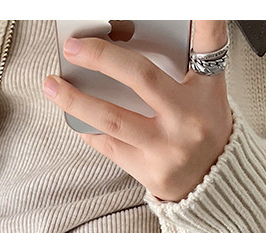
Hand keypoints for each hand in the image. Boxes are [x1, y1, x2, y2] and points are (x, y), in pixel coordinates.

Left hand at [42, 21, 232, 202]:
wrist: (213, 183)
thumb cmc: (204, 129)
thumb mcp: (207, 92)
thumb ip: (186, 61)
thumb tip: (136, 35)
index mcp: (207, 91)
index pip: (208, 45)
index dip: (205, 19)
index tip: (196, 5)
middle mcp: (189, 120)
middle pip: (141, 78)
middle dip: (102, 57)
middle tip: (74, 47)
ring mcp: (167, 149)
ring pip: (112, 118)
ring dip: (75, 100)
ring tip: (52, 85)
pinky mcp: (150, 172)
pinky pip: (108, 146)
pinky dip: (88, 127)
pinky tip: (73, 114)